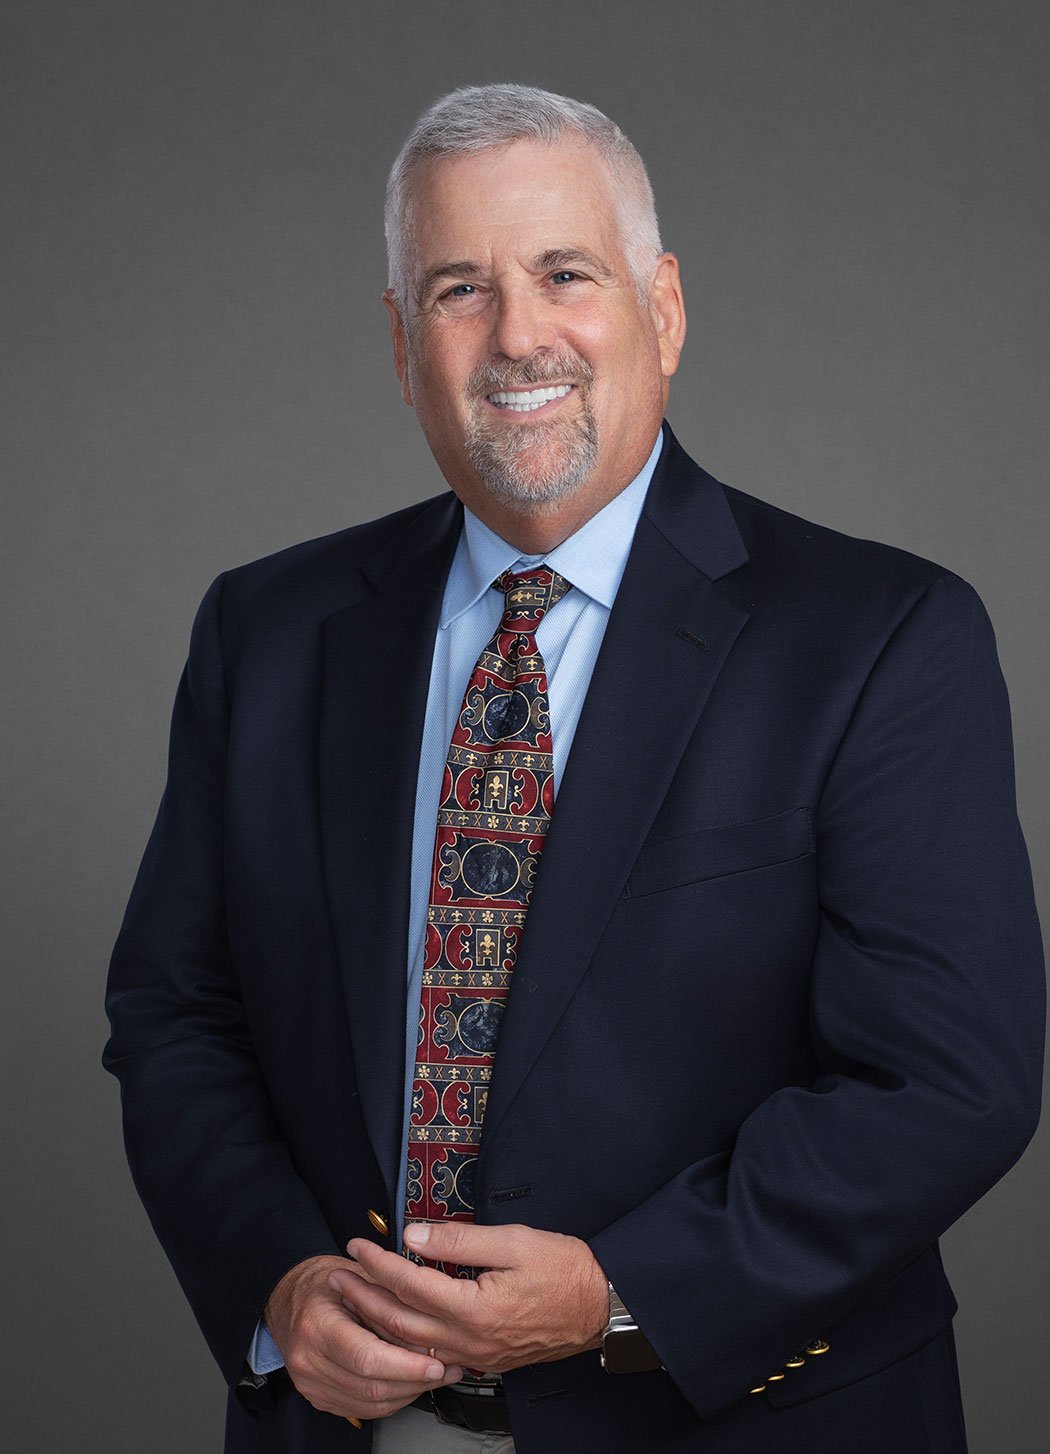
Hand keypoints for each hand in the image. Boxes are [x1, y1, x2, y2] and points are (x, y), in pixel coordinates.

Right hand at [263, 1254, 464, 1421]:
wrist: (293, 1297)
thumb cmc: (328, 1282)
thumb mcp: (361, 1277)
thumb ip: (390, 1304)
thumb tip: (429, 1331)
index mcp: (317, 1325)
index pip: (367, 1357)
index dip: (406, 1365)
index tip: (436, 1364)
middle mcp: (309, 1359)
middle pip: (371, 1386)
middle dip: (415, 1382)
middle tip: (446, 1370)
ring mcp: (311, 1383)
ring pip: (370, 1403)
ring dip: (408, 1393)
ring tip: (435, 1376)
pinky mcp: (318, 1397)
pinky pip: (362, 1408)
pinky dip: (391, 1399)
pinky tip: (409, 1384)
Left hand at [329, 1223, 609, 1374]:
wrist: (601, 1304)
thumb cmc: (566, 1270)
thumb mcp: (514, 1240)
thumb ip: (461, 1239)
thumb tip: (417, 1234)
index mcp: (474, 1309)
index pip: (410, 1283)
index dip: (379, 1262)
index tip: (358, 1245)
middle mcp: (470, 1340)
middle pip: (401, 1321)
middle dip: (365, 1296)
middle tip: (340, 1276)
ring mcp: (477, 1355)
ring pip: (413, 1345)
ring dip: (380, 1321)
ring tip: (357, 1300)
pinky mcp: (486, 1359)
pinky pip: (434, 1356)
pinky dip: (408, 1342)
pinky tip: (398, 1330)